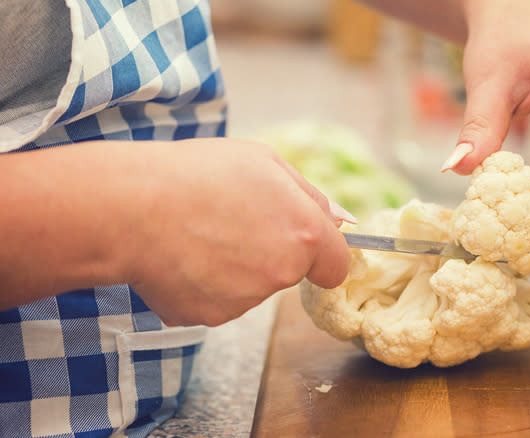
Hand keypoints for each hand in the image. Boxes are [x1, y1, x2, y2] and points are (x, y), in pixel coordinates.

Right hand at [116, 138, 351, 325]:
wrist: (130, 207)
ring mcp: (244, 300)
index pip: (336, 265)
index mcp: (304, 234)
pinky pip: (217, 300)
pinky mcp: (209, 316)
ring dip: (235, 267)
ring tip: (198, 233)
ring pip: (251, 287)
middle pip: (289, 272)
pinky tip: (181, 256)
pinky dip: (203, 284)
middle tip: (230, 220)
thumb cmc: (197, 174)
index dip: (321, 253)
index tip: (303, 245)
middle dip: (271, 252)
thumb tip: (344, 222)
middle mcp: (281, 274)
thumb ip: (312, 197)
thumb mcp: (265, 162)